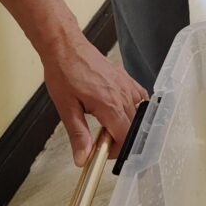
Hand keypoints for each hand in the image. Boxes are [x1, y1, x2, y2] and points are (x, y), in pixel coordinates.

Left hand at [44, 36, 146, 164]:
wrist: (66, 48)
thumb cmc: (64, 73)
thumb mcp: (66, 108)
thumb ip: (78, 135)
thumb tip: (83, 157)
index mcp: (109, 104)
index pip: (125, 136)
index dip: (116, 150)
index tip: (103, 151)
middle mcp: (122, 94)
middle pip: (133, 127)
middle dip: (120, 139)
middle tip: (102, 140)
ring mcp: (126, 84)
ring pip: (138, 113)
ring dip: (126, 124)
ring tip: (109, 125)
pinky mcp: (125, 77)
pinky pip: (140, 97)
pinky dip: (135, 108)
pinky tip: (121, 110)